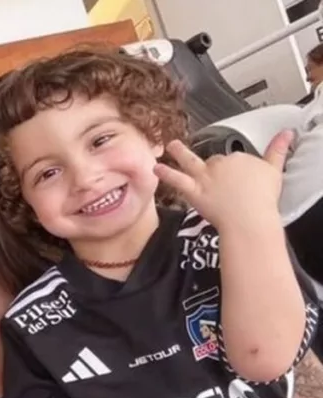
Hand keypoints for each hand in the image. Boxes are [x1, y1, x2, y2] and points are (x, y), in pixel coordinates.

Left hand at [153, 131, 293, 229]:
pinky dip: (166, 174)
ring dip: (179, 152)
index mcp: (239, 157)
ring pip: (191, 161)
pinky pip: (178, 180)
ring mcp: (206, 177)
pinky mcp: (194, 191)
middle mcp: (220, 164)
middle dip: (214, 172)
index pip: (231, 159)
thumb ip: (278, 150)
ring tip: (171, 145)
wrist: (250, 219)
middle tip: (222, 187)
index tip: (236, 181)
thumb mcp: (275, 170)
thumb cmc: (263, 199)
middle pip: (213, 162)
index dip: (232, 171)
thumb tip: (287, 133)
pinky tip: (156, 168)